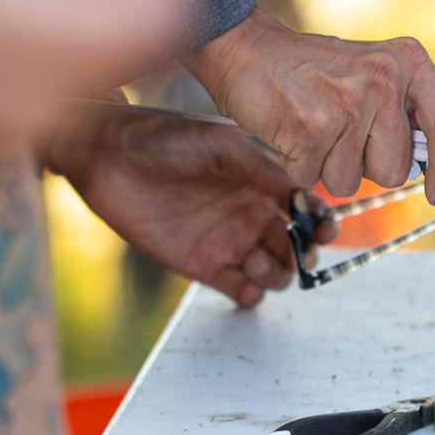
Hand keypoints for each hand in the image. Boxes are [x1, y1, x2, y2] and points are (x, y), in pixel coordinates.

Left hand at [45, 100, 336, 306]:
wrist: (110, 157)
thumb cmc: (164, 139)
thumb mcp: (219, 144)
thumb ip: (261, 166)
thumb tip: (301, 188)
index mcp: (262, 185)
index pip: (306, 211)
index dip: (322, 223)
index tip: (324, 227)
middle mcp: (252, 216)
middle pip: (296, 248)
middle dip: (302, 254)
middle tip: (291, 250)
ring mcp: (230, 243)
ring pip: (274, 273)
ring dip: (276, 274)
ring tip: (255, 263)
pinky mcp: (204, 266)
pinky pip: (239, 290)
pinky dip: (250, 294)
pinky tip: (245, 284)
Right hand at [182, 9, 434, 203]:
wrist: (246, 48)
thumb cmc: (311, 69)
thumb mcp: (372, 72)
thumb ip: (405, 110)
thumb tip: (433, 164)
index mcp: (407, 62)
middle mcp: (384, 79)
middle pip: (395, 170)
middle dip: (365, 167)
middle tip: (340, 132)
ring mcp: (349, 104)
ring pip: (352, 181)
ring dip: (327, 166)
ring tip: (314, 128)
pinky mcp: (314, 127)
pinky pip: (314, 177)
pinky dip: (299, 164)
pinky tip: (294, 131)